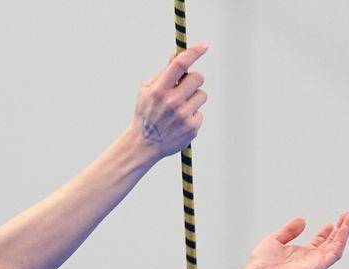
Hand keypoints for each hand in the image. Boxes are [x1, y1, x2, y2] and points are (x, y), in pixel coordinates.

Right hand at [131, 42, 208, 159]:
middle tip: (185, 87)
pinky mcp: (192, 128)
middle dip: (193, 80)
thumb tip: (177, 55)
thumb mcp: (148, 90)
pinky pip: (200, 112)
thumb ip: (164, 73)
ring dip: (193, 98)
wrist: (144, 144)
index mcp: (159, 90)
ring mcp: (183, 116)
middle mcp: (172, 102)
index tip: (204, 45)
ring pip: (201, 95)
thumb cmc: (146, 113)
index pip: (180, 64)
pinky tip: (180, 122)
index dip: (194, 52)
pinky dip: (192, 115)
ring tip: (180, 108)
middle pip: (197, 78)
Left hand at [240, 213, 348, 268]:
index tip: (332, 222)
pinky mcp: (317, 267)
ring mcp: (315, 264)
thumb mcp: (275, 239)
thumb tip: (302, 220)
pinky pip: (334, 254)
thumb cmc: (262, 264)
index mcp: (301, 254)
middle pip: (331, 243)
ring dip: (345, 232)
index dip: (327, 231)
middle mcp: (310, 259)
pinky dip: (341, 240)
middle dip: (340, 229)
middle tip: (347, 215)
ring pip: (336, 247)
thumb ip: (289, 231)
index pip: (320, 242)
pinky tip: (344, 229)